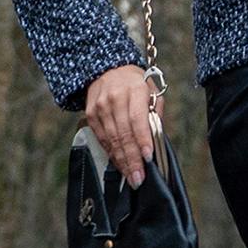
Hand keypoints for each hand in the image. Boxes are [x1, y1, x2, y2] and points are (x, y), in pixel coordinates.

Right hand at [84, 62, 163, 186]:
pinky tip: (121, 165)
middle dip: (132, 158)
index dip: (142, 140)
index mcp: (134, 89)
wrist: (107, 69)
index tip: (148, 157)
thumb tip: (156, 141)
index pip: (137, 119)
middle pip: (123, 134)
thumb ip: (155, 114)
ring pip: (111, 139)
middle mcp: (115, 98)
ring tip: (132, 177)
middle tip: (139, 178)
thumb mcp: (151, 91)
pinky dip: (112, 154)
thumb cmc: (135, 84)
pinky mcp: (91, 115)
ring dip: (122, 161)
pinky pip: (102, 139)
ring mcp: (100, 107)